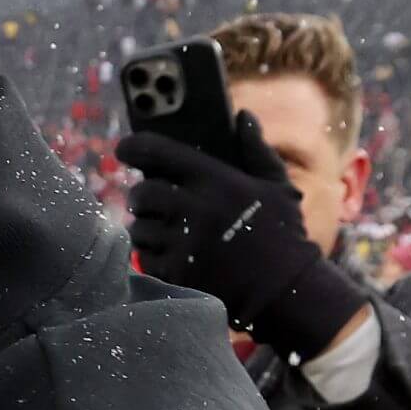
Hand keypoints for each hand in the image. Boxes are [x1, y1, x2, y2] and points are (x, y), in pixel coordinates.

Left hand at [119, 113, 366, 357]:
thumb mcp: (278, 188)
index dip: (134, 147)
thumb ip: (257, 150)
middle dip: (141, 196)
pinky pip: (144, 258)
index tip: (124, 149)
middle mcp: (195, 209)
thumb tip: (243, 116)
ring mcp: (182, 243)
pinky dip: (152, 256)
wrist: (287, 293)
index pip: (159, 152)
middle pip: (142, 194)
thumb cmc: (284, 236)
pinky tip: (171, 255)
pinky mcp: (175, 273)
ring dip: (146, 228)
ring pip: (139, 228)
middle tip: (149, 200)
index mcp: (216, 181)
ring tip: (164, 231)